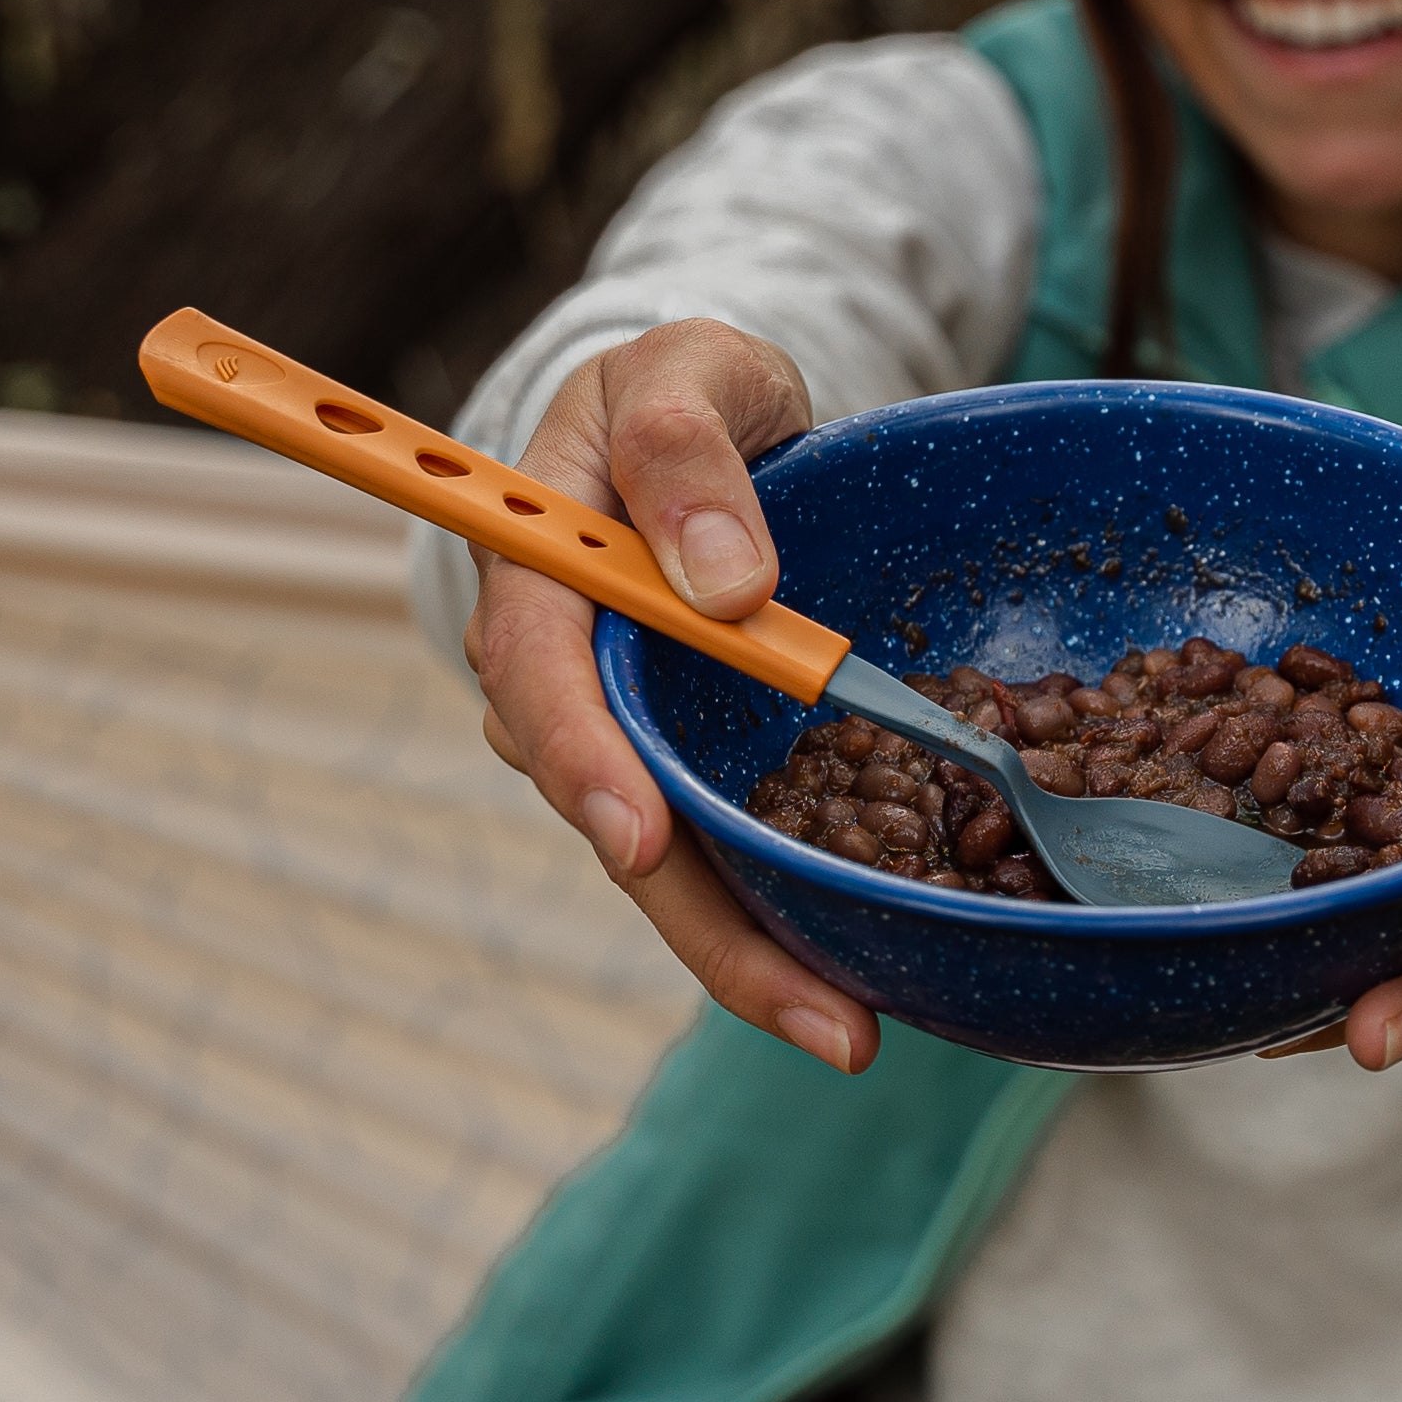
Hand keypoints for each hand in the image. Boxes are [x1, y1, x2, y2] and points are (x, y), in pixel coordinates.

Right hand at [466, 321, 880, 1073]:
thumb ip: (684, 444)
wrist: (706, 428)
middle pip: (616, 823)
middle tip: (822, 1019)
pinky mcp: (691, 771)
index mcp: (541, 576)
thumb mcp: (689, 367)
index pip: (539, 678)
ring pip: (675, 867)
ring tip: (853, 1033)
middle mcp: (571, 684)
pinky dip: (786, 918)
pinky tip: (862, 982)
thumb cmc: (688, 390)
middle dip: (710, 933)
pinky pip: (729, 852)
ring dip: (757, 959)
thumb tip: (725, 585)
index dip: (584, 764)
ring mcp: (630, 740)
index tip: (638, 839)